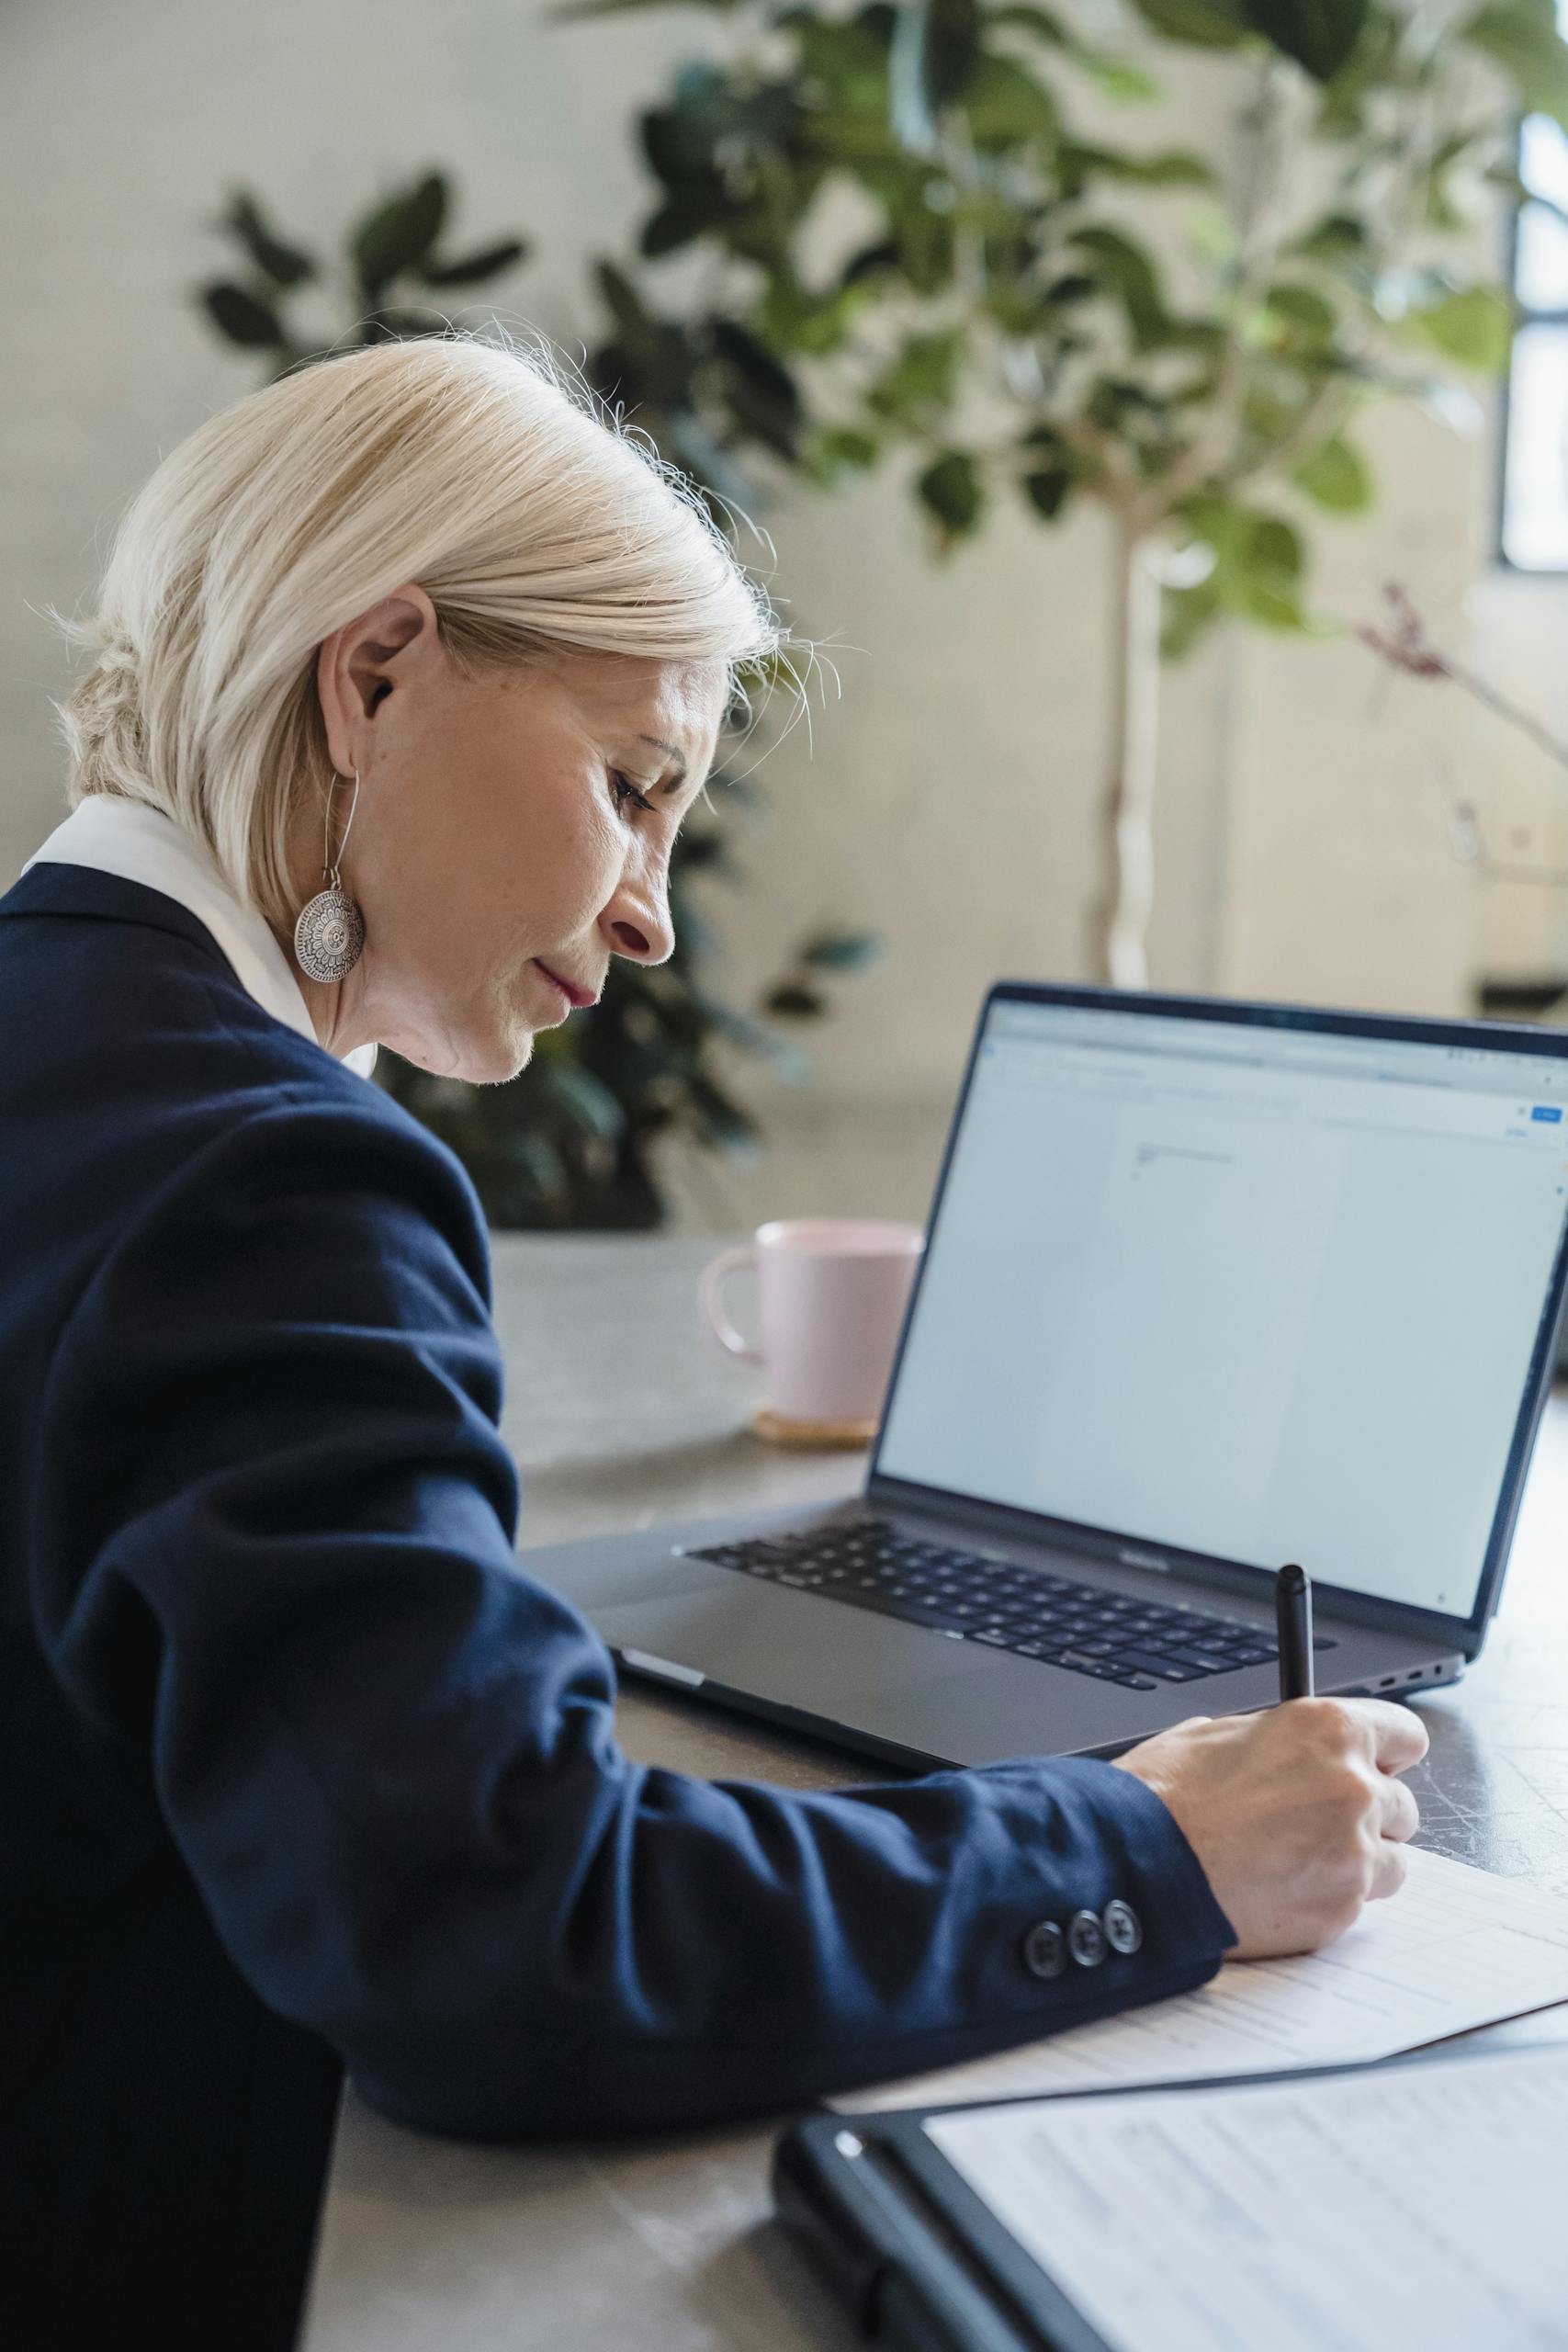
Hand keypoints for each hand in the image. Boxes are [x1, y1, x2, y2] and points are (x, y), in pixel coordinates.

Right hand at [1114, 1697, 1427, 1958]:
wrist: (1138, 1866)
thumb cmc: (1164, 1797)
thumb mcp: (1218, 1733)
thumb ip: (1281, 1741)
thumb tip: (1297, 1751)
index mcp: (1329, 1729)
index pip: (1407, 1735)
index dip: (1385, 1753)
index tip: (1376, 1765)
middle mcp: (1354, 1787)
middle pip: (1402, 1805)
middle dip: (1366, 1813)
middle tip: (1314, 1820)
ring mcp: (1353, 1854)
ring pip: (1391, 1862)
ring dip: (1356, 1861)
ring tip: (1297, 1860)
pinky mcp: (1341, 1910)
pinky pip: (1358, 1904)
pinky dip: (1329, 1899)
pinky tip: (1281, 1888)